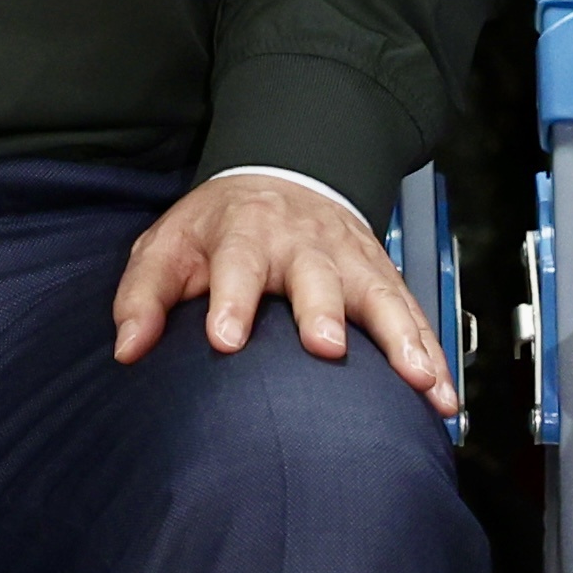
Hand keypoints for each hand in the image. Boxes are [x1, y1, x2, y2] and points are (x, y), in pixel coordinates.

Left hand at [108, 174, 456, 417]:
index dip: (230, 300)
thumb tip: (128, 348)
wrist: (284, 174)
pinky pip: (413, 317)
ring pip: (380, 297)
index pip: (235, 263)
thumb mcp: (169, 244)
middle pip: (315, 276)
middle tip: (325, 348)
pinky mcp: (383, 279)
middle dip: (322, 310)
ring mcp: (351, 260)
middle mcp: (304, 244)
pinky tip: (444, 398)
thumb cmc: (220, 226)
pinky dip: (433, 356)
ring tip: (417, 381)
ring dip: (400, 339)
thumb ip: (144, 294)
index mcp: (245, 231)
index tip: (225, 339)